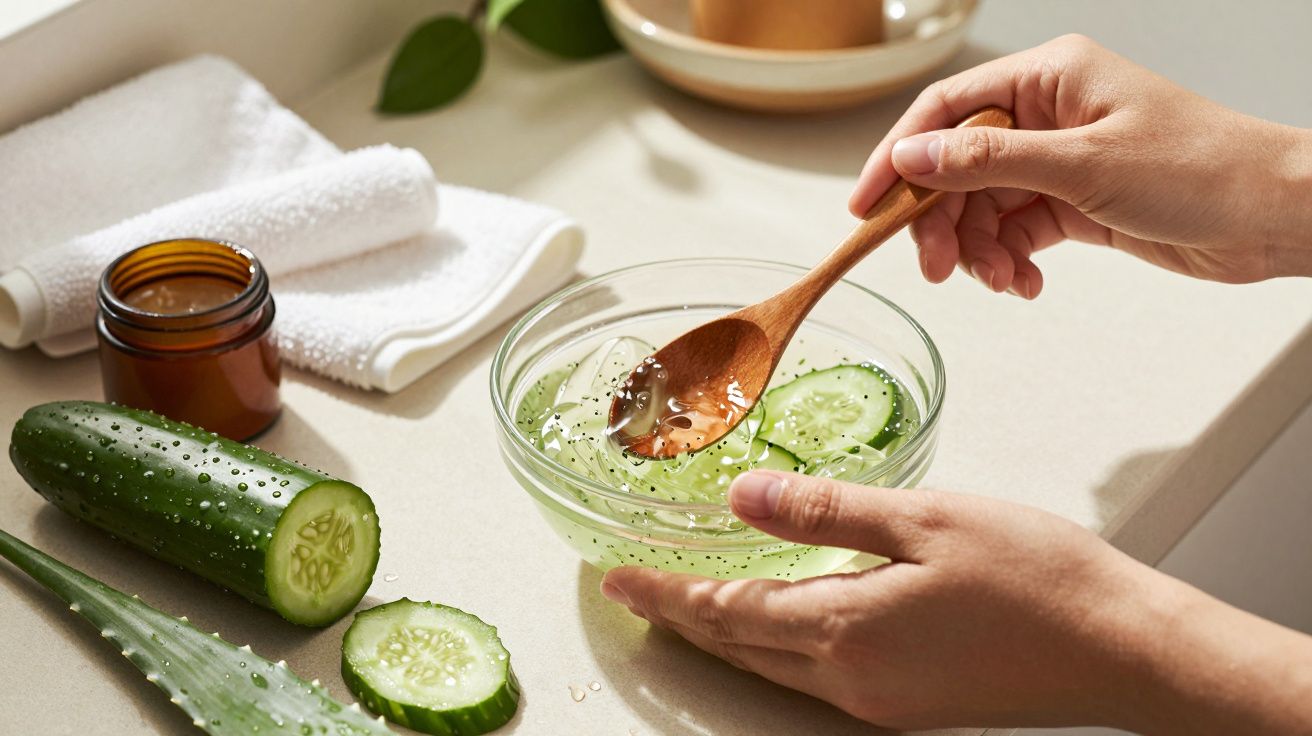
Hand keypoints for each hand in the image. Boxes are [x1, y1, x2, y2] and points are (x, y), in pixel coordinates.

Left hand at [600, 471, 1311, 732]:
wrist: (1121, 648)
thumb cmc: (1037, 576)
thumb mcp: (924, 519)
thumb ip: (825, 512)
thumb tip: (742, 500)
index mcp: (846, 629)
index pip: (724, 614)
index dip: (665, 596)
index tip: (617, 582)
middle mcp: (851, 678)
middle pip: (738, 650)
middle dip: (683, 622)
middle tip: (637, 594)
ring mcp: (881, 700)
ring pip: (773, 667)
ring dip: (725, 636)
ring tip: (690, 605)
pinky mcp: (910, 704)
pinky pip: (816, 676)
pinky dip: (776, 646)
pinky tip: (779, 621)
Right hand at [849, 34, 1311, 295]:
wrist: (1272, 215)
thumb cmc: (1201, 168)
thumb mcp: (1082, 165)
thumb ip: (988, 163)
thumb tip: (911, 159)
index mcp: (1047, 78)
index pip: (945, 111)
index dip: (897, 157)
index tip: (865, 205)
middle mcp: (1046, 114)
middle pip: (956, 168)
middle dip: (942, 222)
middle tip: (938, 268)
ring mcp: (1058, 159)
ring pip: (982, 207)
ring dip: (980, 252)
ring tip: (1004, 282)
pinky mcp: (1073, 202)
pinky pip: (1015, 232)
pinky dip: (1011, 262)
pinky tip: (1028, 282)